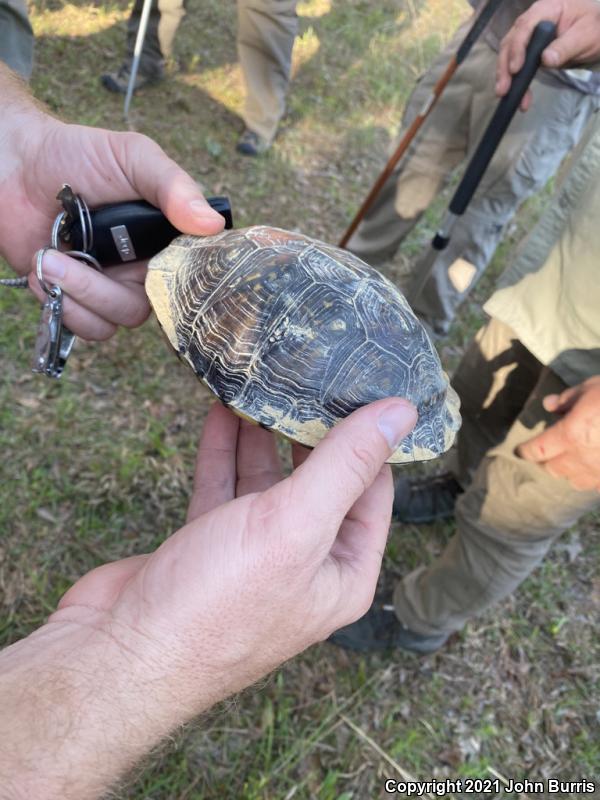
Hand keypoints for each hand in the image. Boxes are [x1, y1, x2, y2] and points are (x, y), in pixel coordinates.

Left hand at [0, 65, 223, 339]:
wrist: (16, 165)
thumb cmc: (78, 155)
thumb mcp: (133, 157)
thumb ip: (172, 185)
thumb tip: (212, 224)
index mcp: (165, 238)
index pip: (191, 276)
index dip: (175, 281)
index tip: (145, 264)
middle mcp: (144, 268)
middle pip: (148, 307)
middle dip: (102, 290)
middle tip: (67, 257)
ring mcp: (111, 285)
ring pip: (115, 320)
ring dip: (78, 296)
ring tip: (48, 261)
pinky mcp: (79, 299)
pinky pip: (87, 327)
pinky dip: (63, 306)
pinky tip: (42, 273)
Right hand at [55, 398, 417, 701]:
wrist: (119, 653)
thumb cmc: (216, 604)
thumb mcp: (294, 525)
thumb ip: (346, 466)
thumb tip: (401, 414)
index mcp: (343, 574)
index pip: (373, 493)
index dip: (371, 440)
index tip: (364, 386)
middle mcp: (304, 567)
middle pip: (320, 483)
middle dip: (313, 431)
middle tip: (312, 376)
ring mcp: (254, 558)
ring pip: (267, 483)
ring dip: (264, 435)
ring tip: (265, 384)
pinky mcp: (208, 547)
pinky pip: (225, 489)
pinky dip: (224, 452)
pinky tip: (223, 411)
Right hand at [495, 0, 599, 110]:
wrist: (595, 31)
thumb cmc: (593, 27)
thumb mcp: (584, 35)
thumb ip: (566, 46)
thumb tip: (546, 60)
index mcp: (546, 9)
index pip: (525, 27)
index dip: (518, 48)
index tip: (516, 69)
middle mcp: (533, 21)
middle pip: (511, 42)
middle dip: (505, 66)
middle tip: (503, 88)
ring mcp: (529, 36)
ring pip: (509, 54)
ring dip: (505, 75)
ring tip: (504, 94)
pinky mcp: (529, 50)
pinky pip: (518, 64)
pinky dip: (516, 80)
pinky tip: (520, 96)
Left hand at [517, 376, 599, 490]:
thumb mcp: (593, 387)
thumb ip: (569, 399)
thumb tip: (550, 405)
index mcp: (571, 435)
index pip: (539, 449)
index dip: (527, 451)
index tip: (521, 451)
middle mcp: (584, 458)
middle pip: (554, 469)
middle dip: (547, 461)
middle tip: (547, 453)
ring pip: (575, 481)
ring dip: (569, 472)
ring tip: (570, 461)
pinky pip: (597, 484)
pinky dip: (592, 477)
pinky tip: (594, 466)